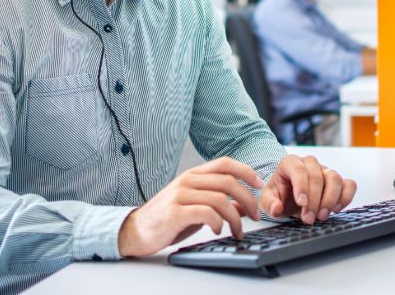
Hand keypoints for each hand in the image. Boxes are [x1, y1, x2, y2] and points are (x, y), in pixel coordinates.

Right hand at [118, 157, 263, 256]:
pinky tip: (218, 230)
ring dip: (235, 218)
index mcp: (193, 174)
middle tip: (255, 216)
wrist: (136, 230)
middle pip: (228, 181)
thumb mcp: (196, 206)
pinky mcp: (175, 213)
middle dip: (248, 199)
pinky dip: (218, 222)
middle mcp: (187, 180)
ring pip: (220, 199)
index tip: (259, 184)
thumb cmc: (168, 218)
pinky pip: (206, 213)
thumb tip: (244, 205)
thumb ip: (218, 202)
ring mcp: (180, 195)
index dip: (246, 171)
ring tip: (238, 231)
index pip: (225, 163)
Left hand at [260, 154, 356, 224]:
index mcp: (290, 163)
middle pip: (317, 176)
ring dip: (330, 200)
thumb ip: (269, 203)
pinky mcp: (338, 181)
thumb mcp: (268, 200)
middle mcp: (310, 163)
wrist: (289, 196)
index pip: (298, 170)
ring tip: (321, 216)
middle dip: (314, 200)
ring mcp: (325, 171)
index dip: (302, 186)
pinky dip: (346, 197)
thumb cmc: (280, 194)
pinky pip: (349, 184)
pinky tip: (335, 210)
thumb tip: (276, 209)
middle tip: (309, 218)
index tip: (302, 203)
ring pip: (335, 178)